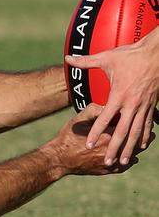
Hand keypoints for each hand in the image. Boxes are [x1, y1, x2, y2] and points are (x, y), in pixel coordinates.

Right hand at [44, 103, 152, 175]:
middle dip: (144, 136)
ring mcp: (112, 162)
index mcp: (107, 135)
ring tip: (143, 143)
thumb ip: (94, 110)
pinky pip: (125, 165)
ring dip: (139, 148)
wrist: (60, 159)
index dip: (136, 121)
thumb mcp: (79, 119)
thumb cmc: (68, 138)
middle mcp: (113, 149)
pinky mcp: (108, 170)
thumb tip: (107, 104)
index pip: (128, 126)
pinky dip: (131, 160)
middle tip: (151, 132)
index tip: (142, 116)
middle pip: (135, 142)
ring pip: (133, 155)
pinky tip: (132, 157)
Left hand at [65, 27, 158, 165]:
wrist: (158, 54)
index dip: (96, 132)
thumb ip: (85, 61)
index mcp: (119, 95)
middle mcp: (132, 104)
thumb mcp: (106, 57)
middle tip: (107, 161)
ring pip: (136, 132)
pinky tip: (141, 145)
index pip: (104, 119)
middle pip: (122, 132)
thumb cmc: (131, 55)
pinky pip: (148, 124)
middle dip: (114, 148)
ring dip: (130, 148)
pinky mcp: (153, 105)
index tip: (89, 145)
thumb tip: (67, 57)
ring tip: (124, 161)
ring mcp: (144, 106)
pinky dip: (144, 136)